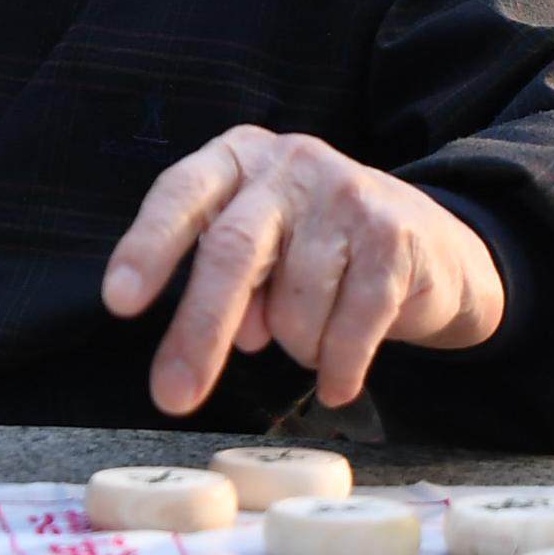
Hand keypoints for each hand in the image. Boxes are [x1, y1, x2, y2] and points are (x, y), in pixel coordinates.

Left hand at [99, 126, 505, 416]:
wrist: (434, 248)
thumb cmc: (320, 250)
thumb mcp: (263, 249)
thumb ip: (231, 283)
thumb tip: (236, 335)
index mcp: (238, 158)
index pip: (181, 194)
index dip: (148, 247)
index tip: (118, 301)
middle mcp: (290, 164)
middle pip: (232, 251)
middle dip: (199, 330)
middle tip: (172, 396)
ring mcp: (347, 195)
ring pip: (294, 305)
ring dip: (296, 346)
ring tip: (314, 334)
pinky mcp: (395, 238)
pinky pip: (349, 330)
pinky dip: (338, 368)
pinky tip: (340, 377)